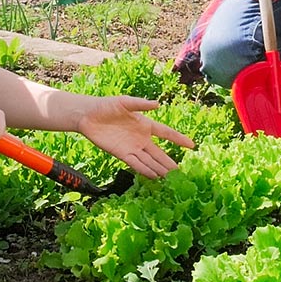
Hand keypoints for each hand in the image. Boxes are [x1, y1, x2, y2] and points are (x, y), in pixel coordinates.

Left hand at [76, 96, 193, 178]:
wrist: (88, 116)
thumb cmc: (107, 106)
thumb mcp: (125, 102)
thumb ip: (141, 104)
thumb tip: (157, 104)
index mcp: (145, 124)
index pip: (166, 133)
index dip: (179, 139)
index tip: (192, 145)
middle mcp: (142, 138)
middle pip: (159, 152)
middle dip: (169, 162)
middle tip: (182, 173)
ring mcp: (132, 147)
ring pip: (149, 161)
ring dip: (159, 169)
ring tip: (171, 179)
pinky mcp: (122, 154)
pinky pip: (136, 164)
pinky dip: (145, 170)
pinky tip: (154, 177)